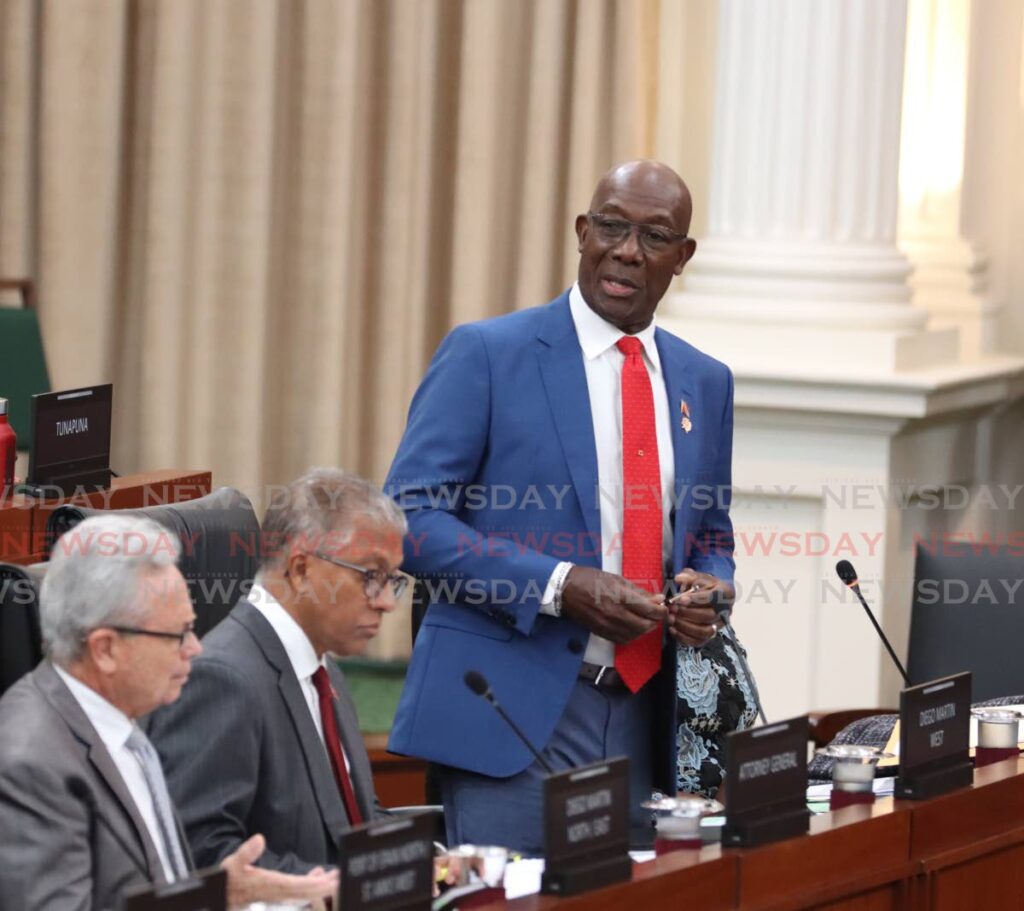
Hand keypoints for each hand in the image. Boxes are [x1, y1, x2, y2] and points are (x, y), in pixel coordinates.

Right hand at [221, 834, 338, 909]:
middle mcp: (276, 893)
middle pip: (306, 892)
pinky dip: (309, 882)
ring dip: (320, 884)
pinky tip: (317, 874)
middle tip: (342, 877)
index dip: (317, 886)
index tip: (333, 882)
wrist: (221, 896)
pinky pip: (298, 890)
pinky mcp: (276, 893)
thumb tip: (259, 839)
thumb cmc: (226, 881)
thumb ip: (245, 854)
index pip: (298, 887)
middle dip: (325, 886)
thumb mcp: (231, 865)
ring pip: (304, 892)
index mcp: (269, 886)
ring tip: (335, 874)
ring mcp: (277, 895)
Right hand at [560, 566, 665, 643]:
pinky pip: (622, 639)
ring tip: (646, 620)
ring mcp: (607, 625)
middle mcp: (615, 614)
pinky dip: (632, 635)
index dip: (661, 611)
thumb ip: (638, 591)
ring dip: (645, 629)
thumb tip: (657, 599)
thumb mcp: (616, 579)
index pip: (649, 609)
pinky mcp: (601, 632)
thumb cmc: (590, 579)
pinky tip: (633, 627)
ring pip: (635, 635)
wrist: (565, 590)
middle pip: (645, 625)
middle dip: (655, 621)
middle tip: (657, 614)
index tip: (665, 607)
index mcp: (620, 596)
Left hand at [667, 569, 734, 646]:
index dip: (696, 599)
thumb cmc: (706, 585)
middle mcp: (726, 611)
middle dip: (687, 613)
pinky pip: (698, 641)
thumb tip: (679, 579)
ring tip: (671, 618)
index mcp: (725, 593)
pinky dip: (684, 637)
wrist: (714, 595)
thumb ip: (689, 576)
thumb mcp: (700, 576)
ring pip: (704, 631)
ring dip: (685, 626)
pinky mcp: (711, 635)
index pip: (713, 598)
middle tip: (672, 608)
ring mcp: (719, 625)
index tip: (681, 599)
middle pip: (708, 616)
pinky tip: (672, 629)